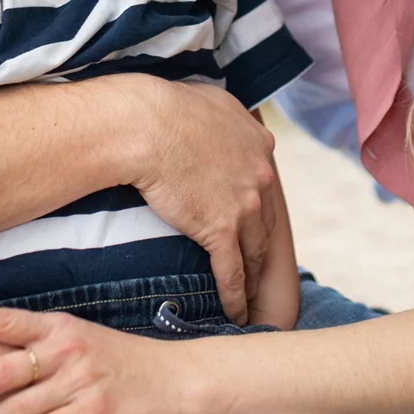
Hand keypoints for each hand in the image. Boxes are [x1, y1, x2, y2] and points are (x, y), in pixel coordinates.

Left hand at [0, 303, 194, 413]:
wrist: (175, 379)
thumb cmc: (122, 360)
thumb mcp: (83, 338)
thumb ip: (43, 343)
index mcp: (61, 325)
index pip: (5, 319)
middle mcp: (67, 348)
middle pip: (0, 372)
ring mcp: (81, 380)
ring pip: (16, 408)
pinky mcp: (94, 412)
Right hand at [125, 79, 277, 325]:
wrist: (147, 125)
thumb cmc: (167, 107)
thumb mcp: (211, 100)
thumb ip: (224, 117)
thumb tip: (219, 120)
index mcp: (258, 145)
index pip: (264, 184)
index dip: (259, 204)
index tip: (253, 219)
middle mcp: (260, 176)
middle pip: (266, 222)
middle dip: (262, 247)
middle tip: (259, 268)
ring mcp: (245, 205)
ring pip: (255, 252)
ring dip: (254, 277)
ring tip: (251, 296)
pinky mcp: (222, 229)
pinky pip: (232, 272)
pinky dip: (235, 297)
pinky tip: (236, 314)